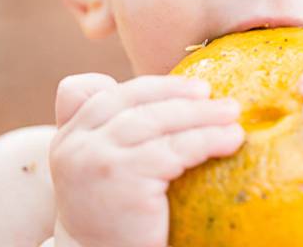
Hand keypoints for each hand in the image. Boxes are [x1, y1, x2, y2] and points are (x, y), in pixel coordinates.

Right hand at [49, 73, 243, 246]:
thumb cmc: (114, 215)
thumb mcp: (102, 166)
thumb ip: (113, 129)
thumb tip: (171, 96)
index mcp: (70, 134)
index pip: (105, 92)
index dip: (152, 86)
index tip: (191, 87)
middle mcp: (76, 143)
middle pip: (134, 102)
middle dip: (179, 94)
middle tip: (215, 95)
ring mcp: (97, 159)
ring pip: (157, 121)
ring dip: (201, 114)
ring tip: (232, 115)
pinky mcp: (123, 177)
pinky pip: (174, 150)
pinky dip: (208, 140)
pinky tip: (231, 140)